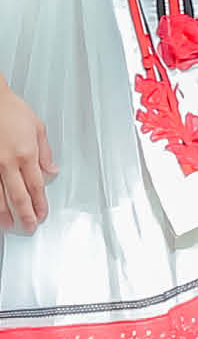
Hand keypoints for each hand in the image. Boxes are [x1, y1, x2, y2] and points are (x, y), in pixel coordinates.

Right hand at [0, 81, 54, 232]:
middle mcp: (7, 162)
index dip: (40, 203)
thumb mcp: (38, 128)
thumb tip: (52, 172)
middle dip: (24, 214)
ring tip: (9, 226)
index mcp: (26, 154)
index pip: (36, 186)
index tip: (42, 215)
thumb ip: (45, 153)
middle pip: (18, 195)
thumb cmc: (11, 111)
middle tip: (28, 227)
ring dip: (4, 214)